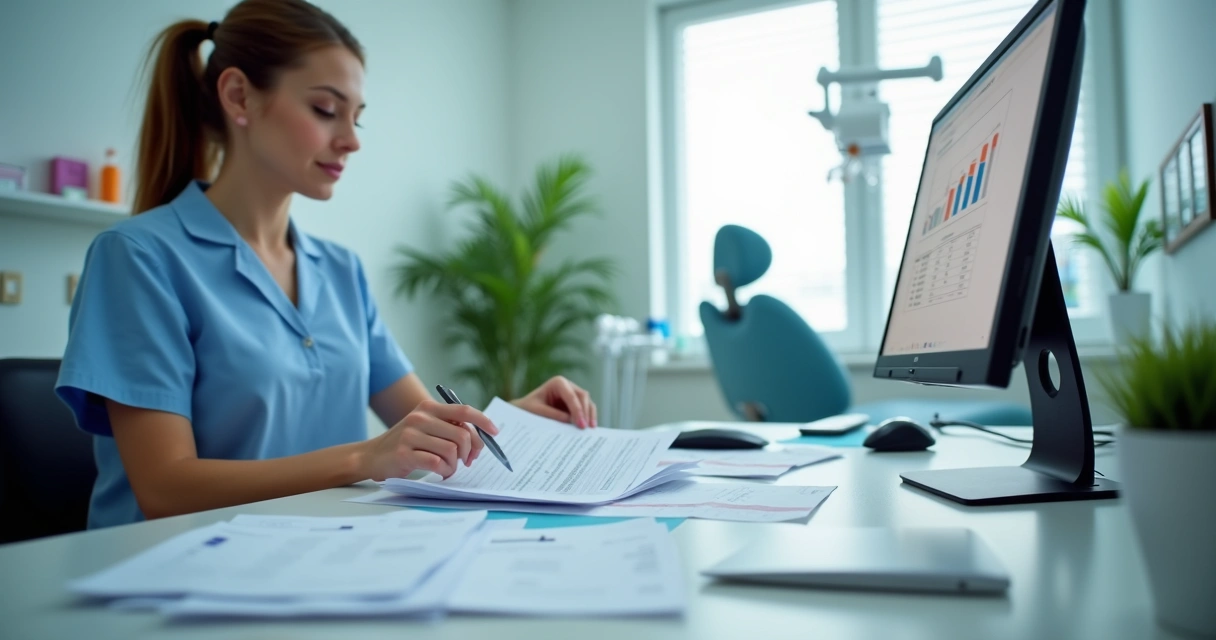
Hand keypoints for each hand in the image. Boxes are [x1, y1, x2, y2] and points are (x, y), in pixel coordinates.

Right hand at [361, 399, 497, 480]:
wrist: (371, 456)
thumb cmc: (405, 444)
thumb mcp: (425, 427)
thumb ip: (448, 427)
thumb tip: (480, 438)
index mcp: (429, 407)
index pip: (464, 411)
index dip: (483, 421)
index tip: (495, 432)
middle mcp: (420, 417)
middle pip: (462, 434)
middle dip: (470, 451)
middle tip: (467, 461)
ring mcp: (411, 435)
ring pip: (452, 451)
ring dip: (455, 465)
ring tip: (448, 468)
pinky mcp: (405, 454)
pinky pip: (437, 464)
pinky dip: (444, 472)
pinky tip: (440, 473)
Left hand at [513, 376, 596, 428]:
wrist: (524, 410)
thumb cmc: (528, 408)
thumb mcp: (538, 411)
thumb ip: (554, 415)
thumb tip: (571, 420)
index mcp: (558, 383)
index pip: (571, 395)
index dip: (577, 409)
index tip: (580, 424)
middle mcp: (568, 386)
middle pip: (583, 396)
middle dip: (585, 412)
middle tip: (585, 428)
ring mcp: (574, 395)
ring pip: (588, 402)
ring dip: (590, 415)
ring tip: (591, 429)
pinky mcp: (576, 404)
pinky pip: (586, 410)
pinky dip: (588, 418)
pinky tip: (590, 428)